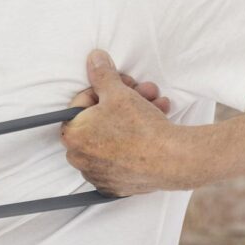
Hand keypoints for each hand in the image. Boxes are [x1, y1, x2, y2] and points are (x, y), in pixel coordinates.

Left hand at [60, 49, 176, 197]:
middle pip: (100, 120)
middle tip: (143, 91)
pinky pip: (123, 155)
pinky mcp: (117, 186)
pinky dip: (136, 140)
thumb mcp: (118, 92)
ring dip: (135, 115)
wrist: (172, 160)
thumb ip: (102, 74)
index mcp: (72, 136)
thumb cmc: (139, 126)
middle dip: (123, 101)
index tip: (121, 86)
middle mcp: (80, 159)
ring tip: (157, 103)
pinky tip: (155, 123)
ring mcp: (99, 175)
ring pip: (114, 136)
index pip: (81, 103)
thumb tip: (94, 58)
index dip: (103, 89)